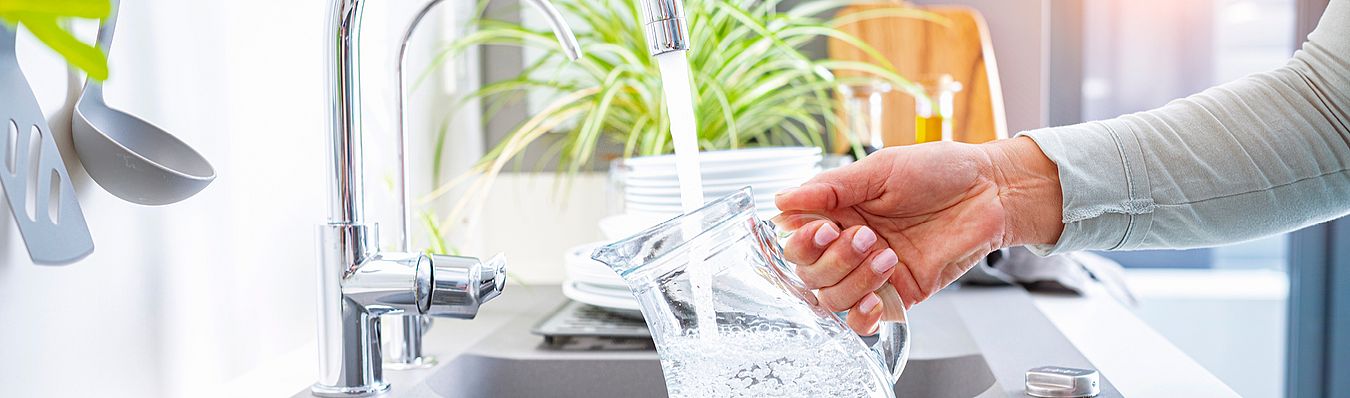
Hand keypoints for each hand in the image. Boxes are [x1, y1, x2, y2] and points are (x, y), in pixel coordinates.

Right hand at [775, 137, 1062, 333]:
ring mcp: (871, 271)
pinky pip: (863, 321)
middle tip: (866, 237)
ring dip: (853, 280)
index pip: (795, 238)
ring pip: (832, 298)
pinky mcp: (898, 293)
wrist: (991, 191)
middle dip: (833, 260)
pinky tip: (876, 299)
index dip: (801, 241)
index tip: (823, 227)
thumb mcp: (881, 168)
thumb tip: (781, 199)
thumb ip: (831, 187)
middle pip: (809, 274)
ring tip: (886, 255)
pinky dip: (861, 317)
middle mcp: (848, 244)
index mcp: (838, 211)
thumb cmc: (941, 170)